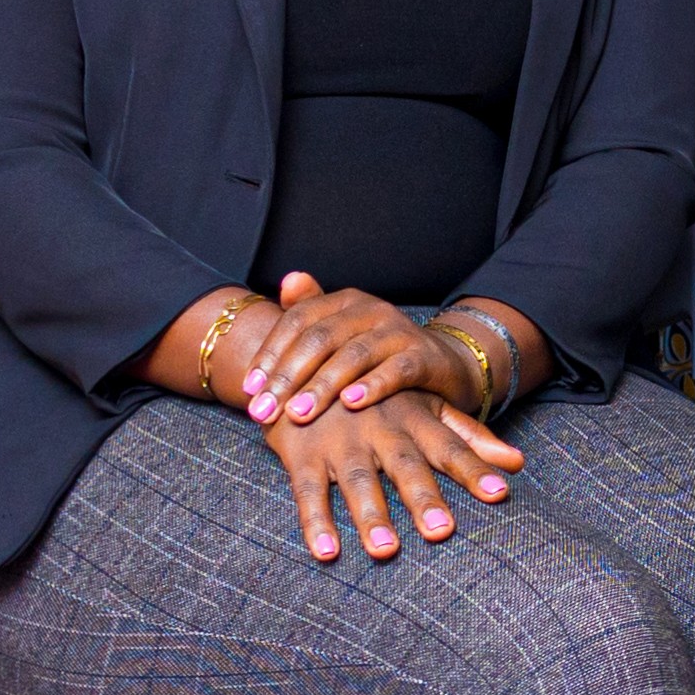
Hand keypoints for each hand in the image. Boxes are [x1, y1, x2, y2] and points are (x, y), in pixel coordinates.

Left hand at [229, 271, 456, 426]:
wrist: (444, 365)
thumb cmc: (381, 355)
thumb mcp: (344, 334)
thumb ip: (311, 312)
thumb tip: (286, 281)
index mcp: (344, 302)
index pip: (297, 321)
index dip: (270, 353)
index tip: (250, 389)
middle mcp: (370, 310)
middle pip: (320, 339)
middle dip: (287, 377)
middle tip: (264, 412)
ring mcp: (399, 331)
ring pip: (353, 355)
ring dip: (322, 387)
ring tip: (299, 413)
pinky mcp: (424, 356)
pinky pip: (396, 370)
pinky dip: (372, 386)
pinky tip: (351, 404)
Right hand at [264, 396, 526, 566]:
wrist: (305, 361)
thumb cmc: (380, 396)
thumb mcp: (425, 406)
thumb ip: (470, 437)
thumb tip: (519, 462)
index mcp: (414, 419)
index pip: (451, 448)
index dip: (474, 469)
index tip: (501, 492)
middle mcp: (381, 428)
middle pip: (405, 466)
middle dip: (423, 497)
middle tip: (442, 531)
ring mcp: (340, 441)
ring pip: (358, 480)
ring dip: (371, 515)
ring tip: (386, 551)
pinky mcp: (301, 453)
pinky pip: (307, 491)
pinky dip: (315, 521)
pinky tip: (327, 552)